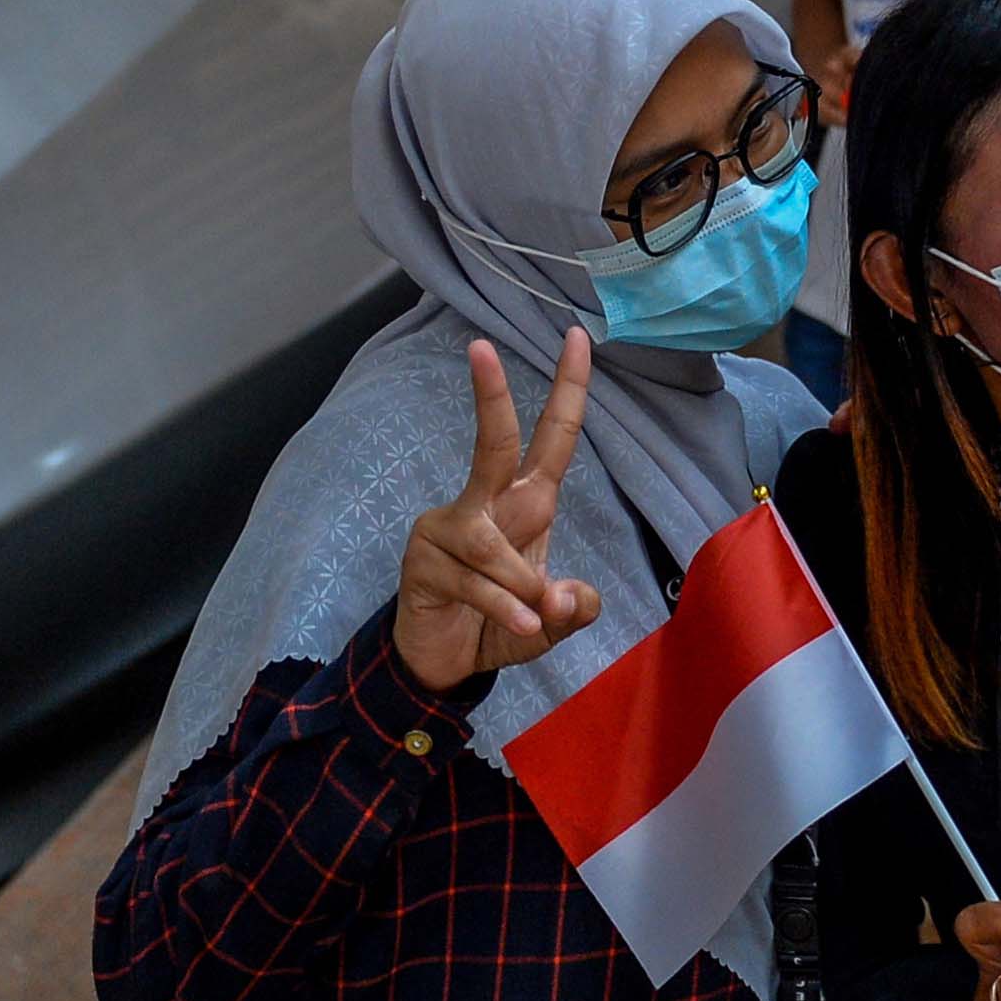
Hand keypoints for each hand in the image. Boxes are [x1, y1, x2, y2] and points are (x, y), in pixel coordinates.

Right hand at [392, 331, 600, 692]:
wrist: (443, 663)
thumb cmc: (498, 625)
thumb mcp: (548, 622)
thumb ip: (569, 611)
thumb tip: (566, 597)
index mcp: (524, 504)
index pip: (553, 438)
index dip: (567, 389)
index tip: (578, 337)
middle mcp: (485, 505)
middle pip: (493, 444)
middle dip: (491, 396)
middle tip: (480, 347)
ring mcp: (447, 529)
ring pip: (492, 544)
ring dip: (521, 586)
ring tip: (533, 617)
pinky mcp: (422, 561)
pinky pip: (474, 581)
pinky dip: (503, 607)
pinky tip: (518, 624)